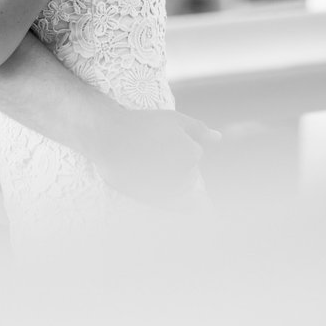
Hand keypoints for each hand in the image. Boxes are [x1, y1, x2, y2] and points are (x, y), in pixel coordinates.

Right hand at [93, 107, 219, 206]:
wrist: (106, 137)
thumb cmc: (140, 124)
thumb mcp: (172, 120)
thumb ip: (198, 130)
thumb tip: (219, 138)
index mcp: (191, 154)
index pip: (194, 153)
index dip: (178, 145)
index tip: (160, 140)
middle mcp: (183, 175)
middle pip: (189, 173)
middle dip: (177, 165)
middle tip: (153, 153)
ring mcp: (169, 191)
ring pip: (180, 187)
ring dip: (170, 179)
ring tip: (147, 164)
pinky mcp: (155, 200)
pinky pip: (175, 205)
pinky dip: (175, 201)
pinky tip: (168, 192)